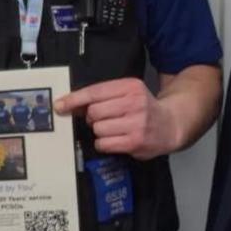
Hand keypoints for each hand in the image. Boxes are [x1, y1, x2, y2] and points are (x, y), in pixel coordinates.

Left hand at [55, 78, 177, 159]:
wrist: (171, 124)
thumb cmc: (142, 108)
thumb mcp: (126, 93)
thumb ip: (101, 97)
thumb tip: (69, 105)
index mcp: (130, 86)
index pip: (94, 92)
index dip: (74, 99)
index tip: (60, 105)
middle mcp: (134, 102)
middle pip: (93, 112)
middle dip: (92, 118)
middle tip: (103, 119)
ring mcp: (136, 123)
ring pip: (98, 129)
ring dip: (99, 131)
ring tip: (114, 129)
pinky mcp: (135, 141)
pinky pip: (104, 143)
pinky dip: (104, 143)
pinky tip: (116, 139)